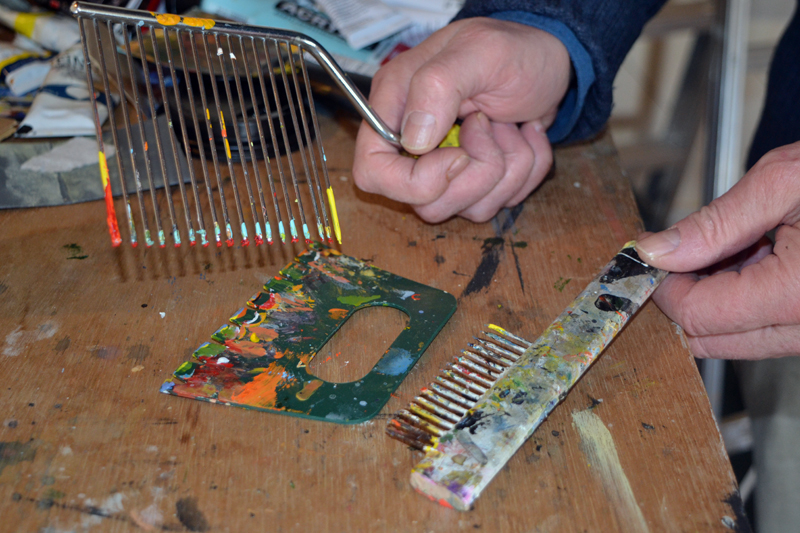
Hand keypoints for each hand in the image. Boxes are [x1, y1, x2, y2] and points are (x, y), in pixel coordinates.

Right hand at [352, 17, 570, 222]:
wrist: (549, 61)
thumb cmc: (513, 50)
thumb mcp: (480, 52)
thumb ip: (437, 87)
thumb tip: (413, 140)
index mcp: (397, 107)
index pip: (372, 172)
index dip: (413, 181)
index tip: (458, 156)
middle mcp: (414, 144)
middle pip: (425, 204)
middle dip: (475, 174)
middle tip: (490, 124)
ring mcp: (446, 168)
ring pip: (465, 210)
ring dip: (506, 169)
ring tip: (508, 125)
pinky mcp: (476, 181)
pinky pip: (497, 204)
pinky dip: (524, 172)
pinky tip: (523, 136)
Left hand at [635, 141, 799, 358]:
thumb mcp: (785, 181)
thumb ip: (715, 223)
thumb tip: (657, 251)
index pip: (699, 316)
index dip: (665, 288)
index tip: (653, 257)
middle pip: (712, 338)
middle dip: (685, 297)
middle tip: (683, 251)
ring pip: (738, 336)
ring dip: (716, 297)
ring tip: (739, 243)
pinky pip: (767, 328)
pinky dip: (746, 297)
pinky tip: (757, 255)